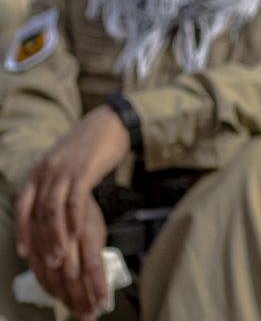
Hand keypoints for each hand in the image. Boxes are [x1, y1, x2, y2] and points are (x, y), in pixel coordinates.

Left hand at [14, 106, 129, 317]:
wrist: (113, 121)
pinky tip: (79, 235)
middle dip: (41, 240)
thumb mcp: (64, 162)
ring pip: (53, 211)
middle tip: (48, 263)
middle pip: (36, 212)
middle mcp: (46, 171)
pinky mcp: (84, 170)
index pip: (22, 206)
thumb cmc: (91, 144)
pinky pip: (75, 201)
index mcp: (39, 170)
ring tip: (62, 257)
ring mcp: (64, 170)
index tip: (25, 253)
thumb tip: (51, 206)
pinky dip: (75, 221)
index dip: (21, 231)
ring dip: (56, 237)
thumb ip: (54, 181)